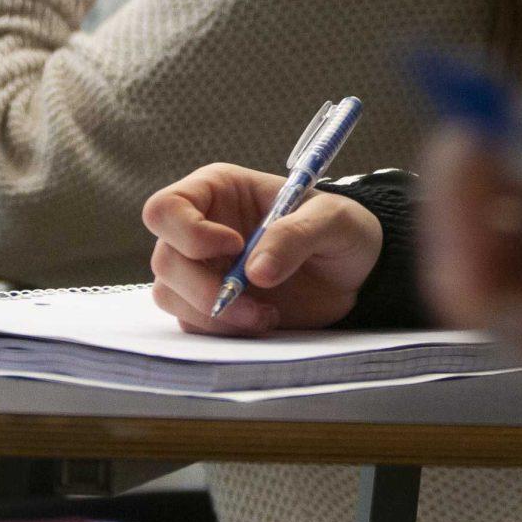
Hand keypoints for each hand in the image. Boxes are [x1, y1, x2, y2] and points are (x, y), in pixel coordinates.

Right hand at [143, 164, 385, 335]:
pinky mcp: (210, 304)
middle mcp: (200, 229)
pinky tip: (263, 320)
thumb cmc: (342, 230)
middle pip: (165, 260)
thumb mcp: (333, 220)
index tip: (234, 246)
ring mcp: (202, 269)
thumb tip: (254, 272)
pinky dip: (223, 330)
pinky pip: (191, 323)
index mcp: (218, 190)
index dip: (189, 232)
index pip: (166, 208)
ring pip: (171, 296)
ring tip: (265, 314)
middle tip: (251, 299)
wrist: (356, 275)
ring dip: (215, 315)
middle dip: (204, 288)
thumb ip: (296, 235)